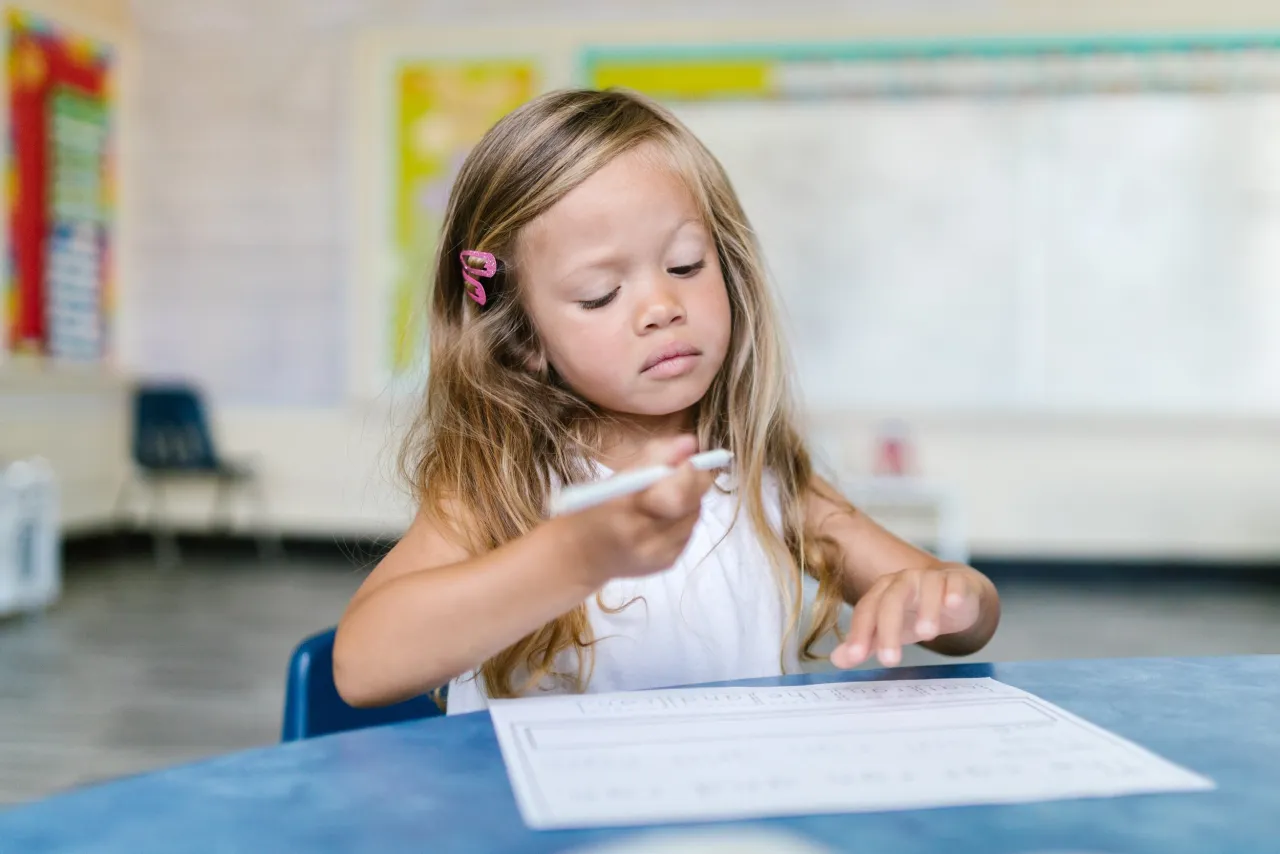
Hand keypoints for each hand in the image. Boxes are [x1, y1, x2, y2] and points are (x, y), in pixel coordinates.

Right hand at [568, 435, 715, 581]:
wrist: (581, 555)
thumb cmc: (595, 508)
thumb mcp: (616, 477)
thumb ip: (654, 457)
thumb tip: (691, 442)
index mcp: (626, 510)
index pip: (677, 493)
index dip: (686, 472)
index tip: (681, 460)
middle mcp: (645, 537)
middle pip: (692, 503)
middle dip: (691, 483)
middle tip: (677, 474)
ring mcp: (659, 554)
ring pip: (694, 515)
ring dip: (687, 502)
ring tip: (663, 497)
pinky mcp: (668, 562)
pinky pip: (689, 531)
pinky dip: (681, 519)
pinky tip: (661, 517)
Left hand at [830, 566, 982, 668]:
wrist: (955, 594)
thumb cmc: (917, 612)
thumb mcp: (891, 630)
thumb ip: (866, 643)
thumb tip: (838, 659)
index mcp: (883, 592)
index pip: (867, 610)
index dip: (859, 633)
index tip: (856, 657)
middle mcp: (904, 581)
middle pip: (891, 600)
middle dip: (888, 630)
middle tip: (889, 660)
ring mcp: (931, 579)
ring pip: (925, 588)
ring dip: (926, 610)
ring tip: (926, 634)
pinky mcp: (957, 581)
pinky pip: (954, 583)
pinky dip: (953, 592)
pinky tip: (952, 604)